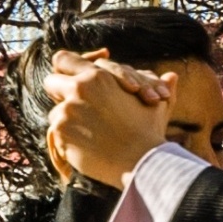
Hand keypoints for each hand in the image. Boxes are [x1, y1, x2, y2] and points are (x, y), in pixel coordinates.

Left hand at [44, 51, 172, 189]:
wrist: (141, 161)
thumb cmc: (149, 133)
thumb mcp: (156, 104)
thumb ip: (156, 87)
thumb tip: (171, 76)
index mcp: (98, 75)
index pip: (64, 60)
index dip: (65, 68)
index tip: (71, 79)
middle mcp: (79, 88)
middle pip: (51, 82)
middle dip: (59, 93)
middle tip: (72, 106)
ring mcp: (67, 110)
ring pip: (55, 111)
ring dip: (67, 121)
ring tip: (87, 134)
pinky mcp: (61, 132)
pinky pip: (56, 134)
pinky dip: (67, 140)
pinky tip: (84, 147)